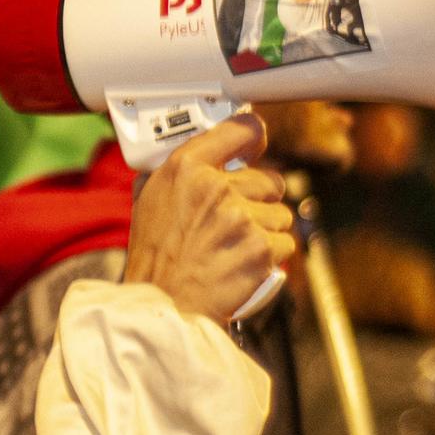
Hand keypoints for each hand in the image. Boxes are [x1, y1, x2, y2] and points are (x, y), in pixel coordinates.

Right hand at [123, 114, 295, 322]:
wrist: (164, 304)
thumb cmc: (156, 256)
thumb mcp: (150, 200)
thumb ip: (179, 173)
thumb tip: (205, 151)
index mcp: (185, 168)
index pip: (241, 130)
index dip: (252, 138)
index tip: (254, 145)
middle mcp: (215, 187)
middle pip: (269, 179)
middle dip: (258, 200)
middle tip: (233, 221)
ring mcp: (241, 217)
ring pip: (281, 213)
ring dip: (265, 230)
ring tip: (234, 248)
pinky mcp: (261, 248)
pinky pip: (285, 242)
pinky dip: (270, 256)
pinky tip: (243, 264)